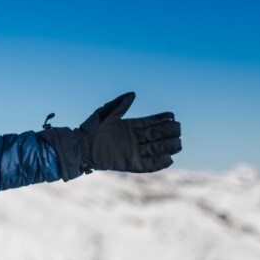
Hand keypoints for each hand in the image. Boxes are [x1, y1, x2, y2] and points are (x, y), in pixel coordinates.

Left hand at [42, 92, 181, 178]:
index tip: (172, 115)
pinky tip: (168, 159)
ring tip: (178, 143)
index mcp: (130, 126)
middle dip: (168, 133)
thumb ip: (120, 105)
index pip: (150, 123)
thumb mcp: (106, 114)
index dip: (162, 119)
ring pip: (155, 149)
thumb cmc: (91, 128)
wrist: (81, 145)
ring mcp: (132, 151)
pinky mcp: (129, 163)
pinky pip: (146, 165)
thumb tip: (133, 94)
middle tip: (178, 129)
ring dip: (167, 147)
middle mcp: (134, 139)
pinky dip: (157, 163)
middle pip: (156, 136)